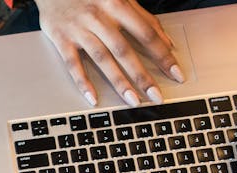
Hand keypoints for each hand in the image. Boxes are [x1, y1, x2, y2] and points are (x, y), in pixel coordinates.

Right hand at [35, 0, 182, 105]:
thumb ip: (144, 18)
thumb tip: (167, 42)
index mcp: (117, 4)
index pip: (146, 33)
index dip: (163, 55)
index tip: (176, 73)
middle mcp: (98, 17)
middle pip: (124, 50)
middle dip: (143, 75)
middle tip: (156, 96)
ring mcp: (79, 29)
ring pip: (102, 59)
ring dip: (119, 82)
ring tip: (133, 100)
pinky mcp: (61, 38)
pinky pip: (72, 63)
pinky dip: (82, 82)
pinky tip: (93, 97)